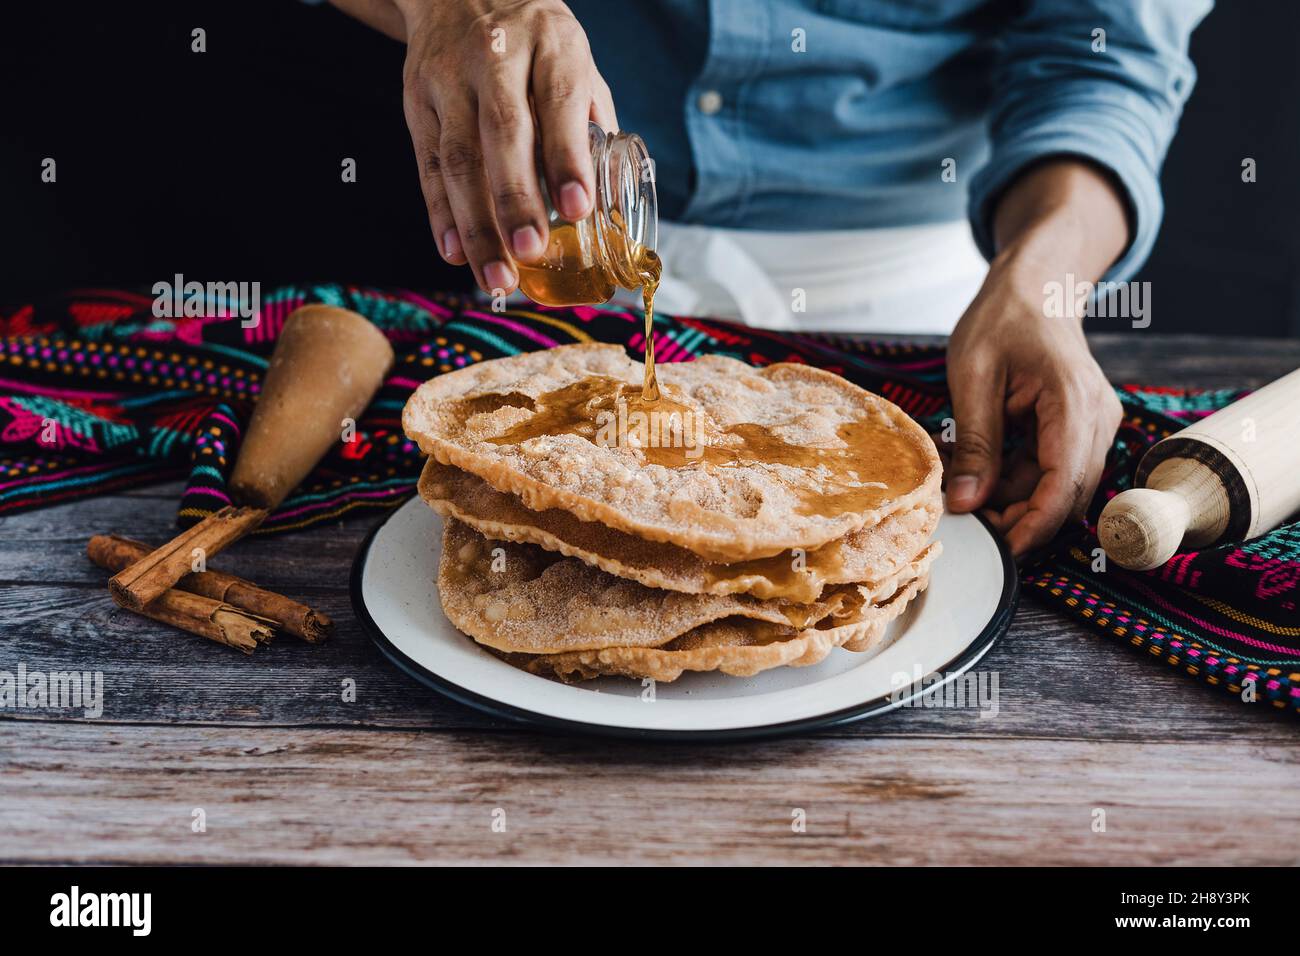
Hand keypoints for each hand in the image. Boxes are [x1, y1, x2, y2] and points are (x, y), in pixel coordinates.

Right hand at [395, 0, 617, 293]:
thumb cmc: (535, 42)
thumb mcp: (575, 63)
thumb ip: (591, 125)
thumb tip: (608, 201)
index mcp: (550, 43)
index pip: (558, 101)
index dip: (567, 158)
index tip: (579, 209)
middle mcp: (496, 58)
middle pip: (502, 134)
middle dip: (516, 200)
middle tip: (531, 252)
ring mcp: (449, 79)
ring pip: (459, 158)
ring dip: (476, 224)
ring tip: (496, 276)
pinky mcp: (417, 102)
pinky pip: (428, 165)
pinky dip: (440, 214)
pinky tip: (455, 252)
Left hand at [943, 159, 1129, 557]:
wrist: (1035, 289)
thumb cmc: (1001, 321)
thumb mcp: (972, 379)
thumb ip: (973, 443)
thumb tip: (966, 504)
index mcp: (1072, 401)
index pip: (1062, 482)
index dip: (1033, 523)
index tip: (1001, 549)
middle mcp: (1097, 418)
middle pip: (1068, 495)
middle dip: (1023, 520)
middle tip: (973, 528)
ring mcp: (1096, 425)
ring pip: (1063, 488)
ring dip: (1021, 503)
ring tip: (971, 498)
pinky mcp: (1085, 430)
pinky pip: (1057, 471)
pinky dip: (1024, 484)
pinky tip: (988, 478)